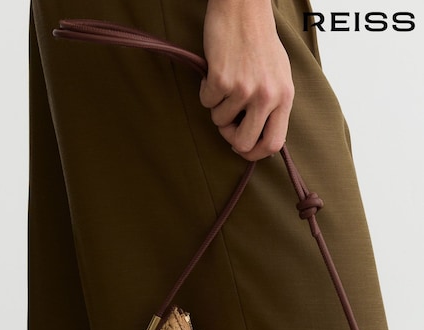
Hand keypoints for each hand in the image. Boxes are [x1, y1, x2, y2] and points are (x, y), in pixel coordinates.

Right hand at [200, 0, 293, 160]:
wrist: (243, 9)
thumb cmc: (260, 41)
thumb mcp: (279, 76)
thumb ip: (274, 106)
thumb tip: (263, 139)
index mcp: (284, 97)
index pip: (274, 143)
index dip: (256, 153)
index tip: (244, 149)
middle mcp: (267, 96)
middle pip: (243, 142)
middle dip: (230, 136)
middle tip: (226, 121)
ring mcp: (244, 89)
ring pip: (220, 121)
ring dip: (217, 106)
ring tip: (224, 82)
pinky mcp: (222, 80)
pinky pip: (206, 102)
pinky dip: (206, 90)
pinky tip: (215, 72)